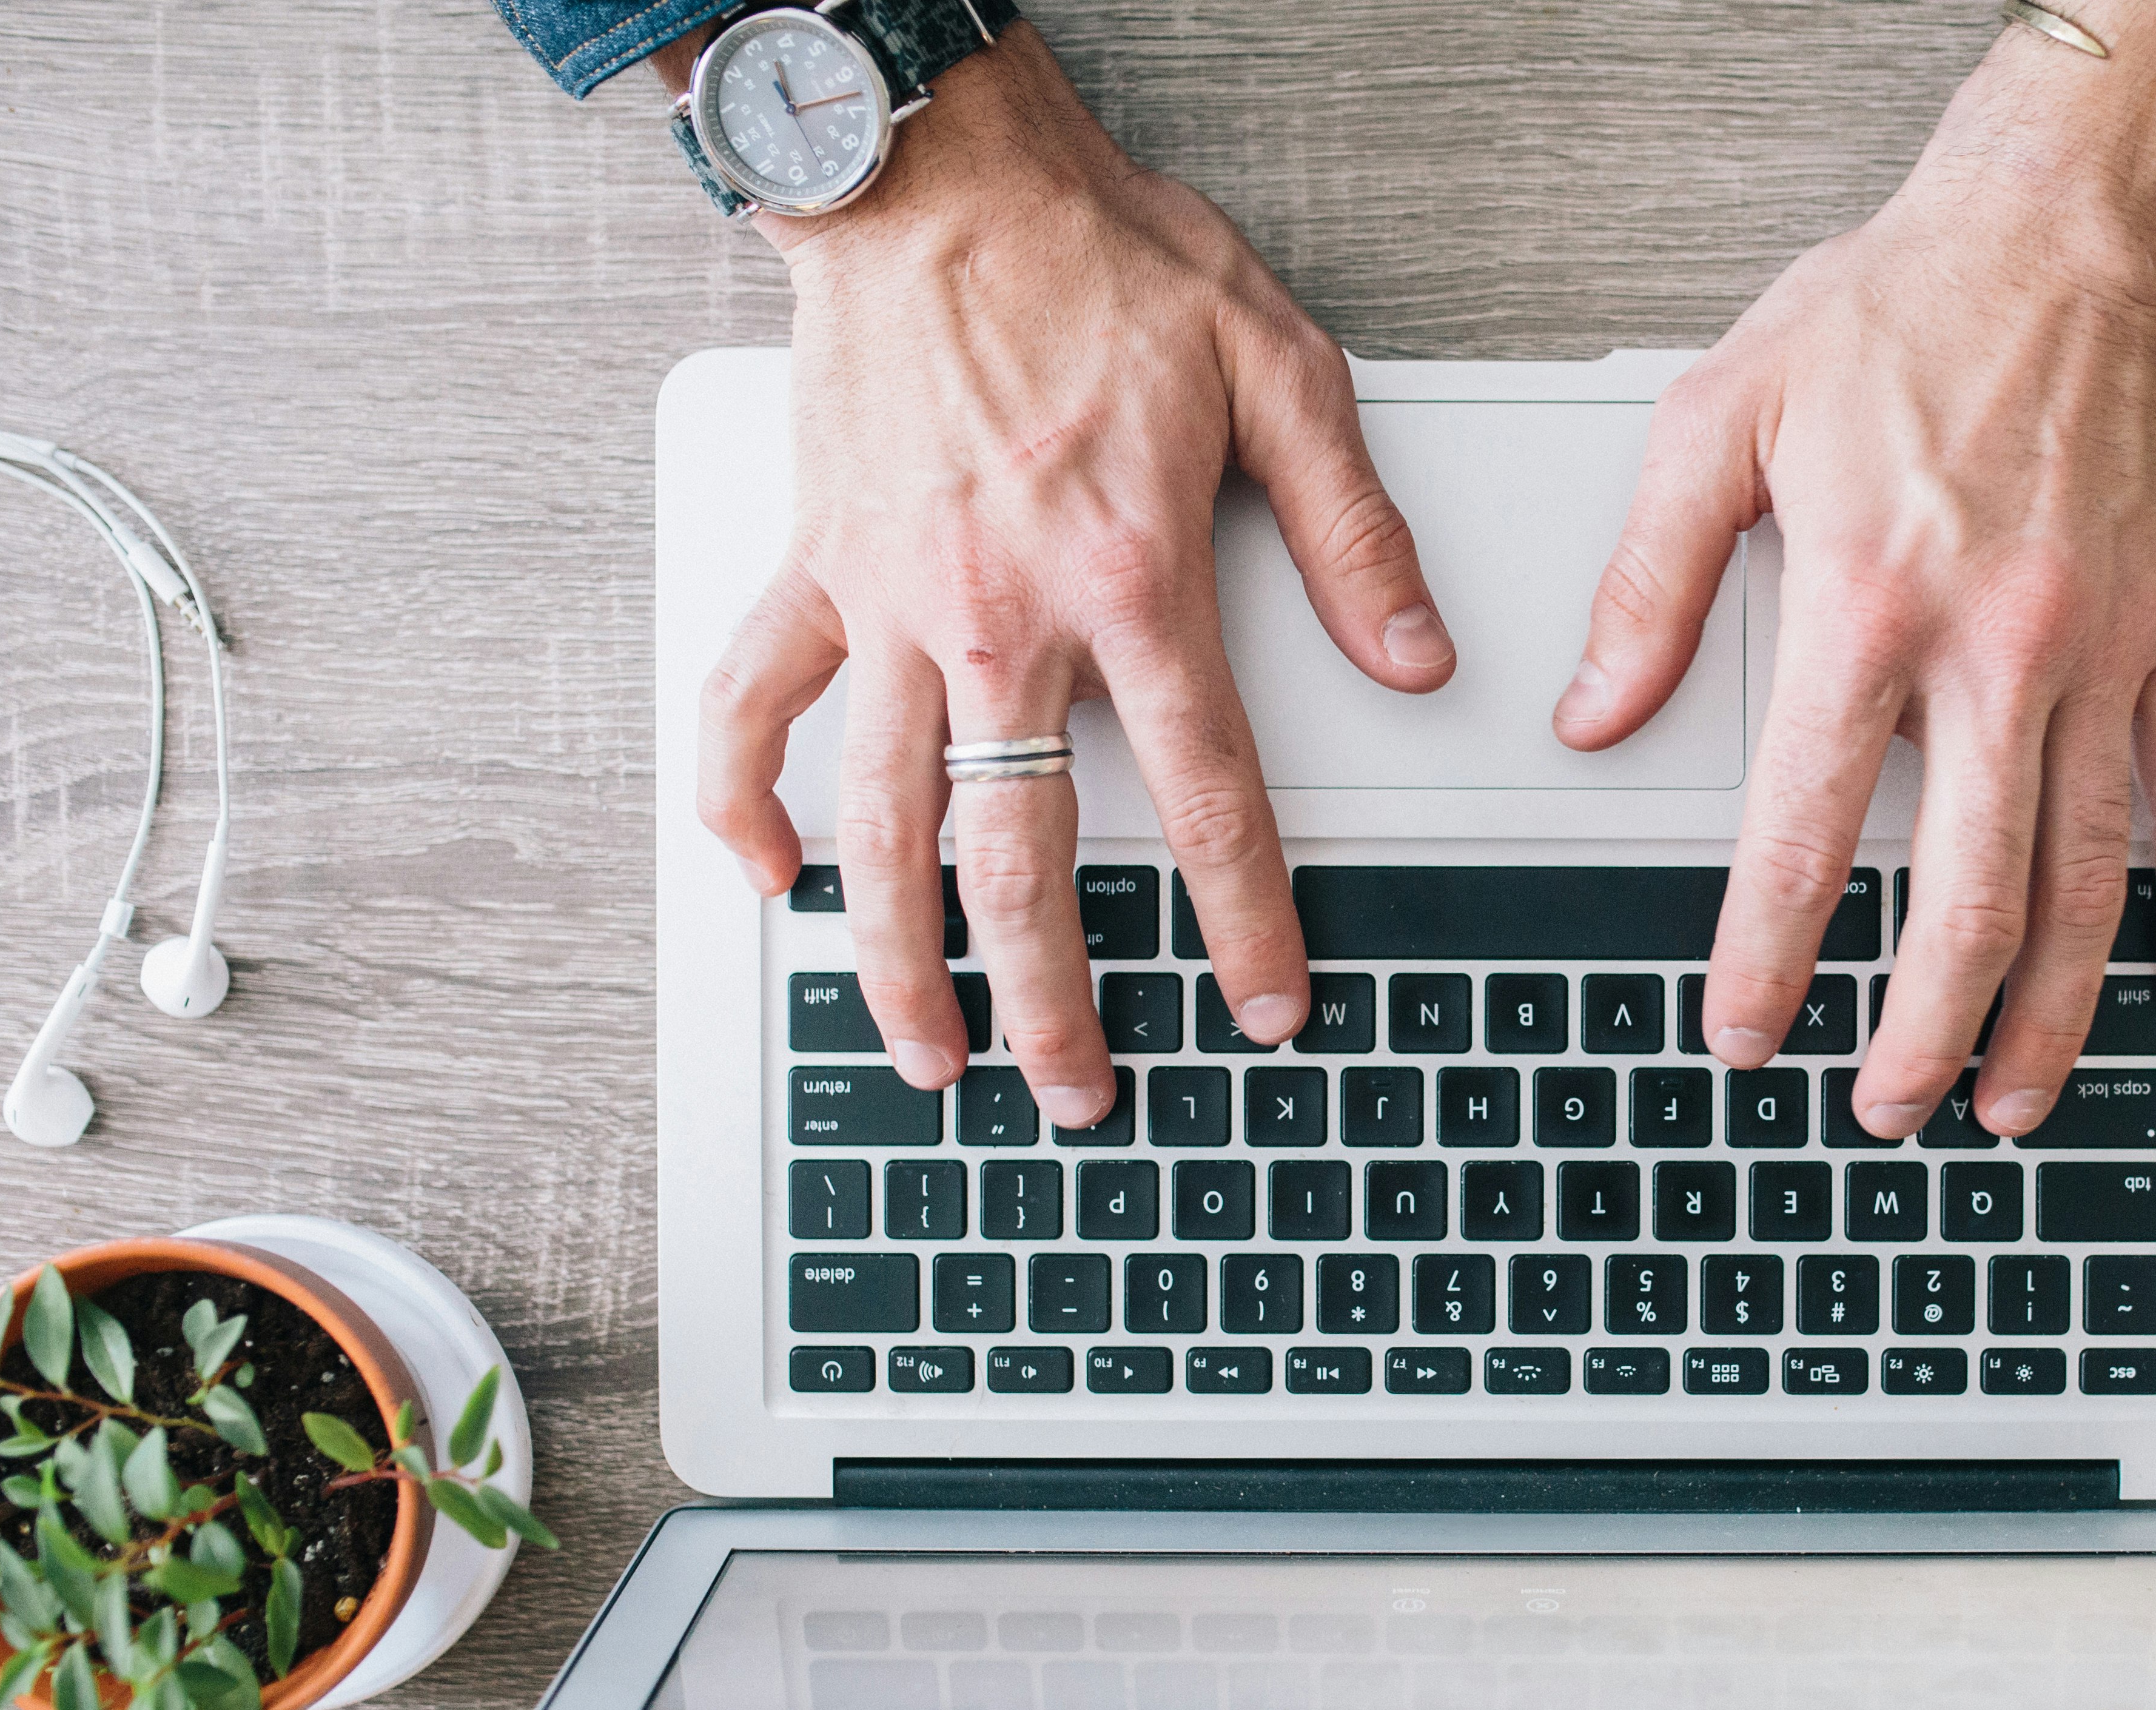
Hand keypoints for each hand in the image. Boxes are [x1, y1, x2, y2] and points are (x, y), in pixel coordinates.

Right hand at [689, 27, 1454, 1121]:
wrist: (939, 173)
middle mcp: (1001, 615)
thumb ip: (1349, 530)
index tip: (1265, 1004)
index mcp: (1129, 578)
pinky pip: (748, 704)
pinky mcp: (814, 567)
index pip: (1207, 796)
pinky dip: (739, 798)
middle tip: (1079, 1090)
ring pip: (879, 823)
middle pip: (1021, 857)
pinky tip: (764, 879)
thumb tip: (1416, 654)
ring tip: (929, 1055)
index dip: (1243, 919)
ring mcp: (890, 603)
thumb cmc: (1101, 256)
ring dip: (901, 957)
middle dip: (1053, 998)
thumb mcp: (1280, 370)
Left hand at [1557, 0, 2155, 1138]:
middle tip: (1884, 1109)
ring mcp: (2104, 649)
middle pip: (1962, 895)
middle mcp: (1997, 647)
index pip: (1802, 833)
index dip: (1766, 955)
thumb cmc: (1898, 309)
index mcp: (1868, 604)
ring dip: (2046, 1009)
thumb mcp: (1718, 418)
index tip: (1741, 1031)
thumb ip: (1648, 584)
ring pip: (2085, 876)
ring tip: (2008, 1100)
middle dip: (1918, 1028)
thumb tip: (1595, 717)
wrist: (2070, 223)